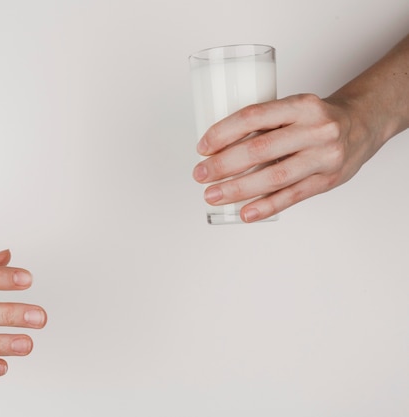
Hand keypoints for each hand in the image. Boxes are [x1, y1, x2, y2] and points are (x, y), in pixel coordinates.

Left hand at [192, 94, 379, 221]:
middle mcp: (316, 129)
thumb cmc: (317, 118)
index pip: (254, 116)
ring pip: (274, 177)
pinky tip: (245, 213)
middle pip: (260, 149)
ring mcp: (324, 157)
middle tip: (200, 174)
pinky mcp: (328, 180)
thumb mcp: (293, 109)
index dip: (223, 132)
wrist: (363, 124)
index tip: (202, 147)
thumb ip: (264, 125)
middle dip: (224, 165)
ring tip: (213, 196)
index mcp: (301, 105)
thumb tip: (216, 149)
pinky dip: (266, 206)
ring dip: (238, 189)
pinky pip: (293, 196)